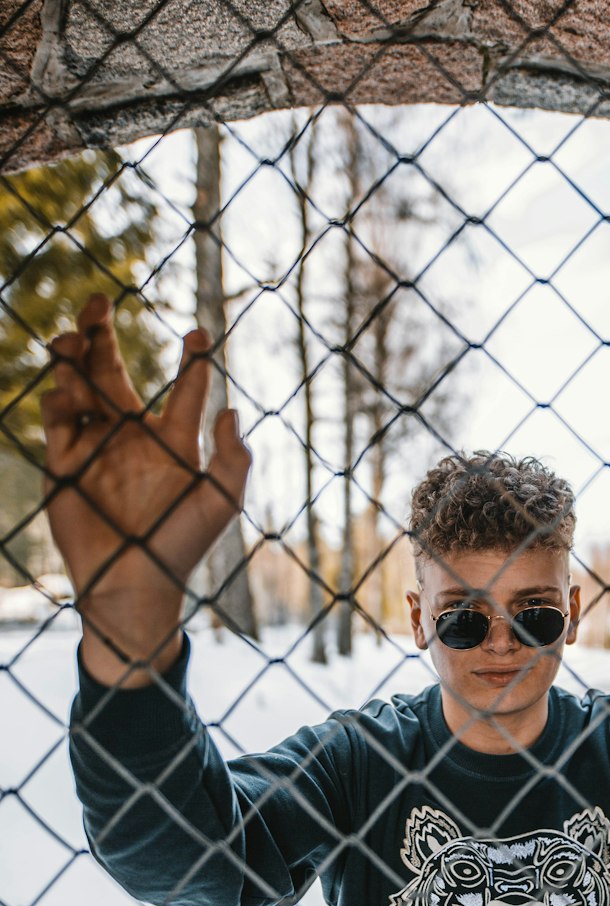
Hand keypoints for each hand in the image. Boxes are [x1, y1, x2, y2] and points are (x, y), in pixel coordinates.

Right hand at [42, 293, 251, 678]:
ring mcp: (96, 447)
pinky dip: (60, 401)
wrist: (134, 584)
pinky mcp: (65, 464)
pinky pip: (59, 421)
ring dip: (74, 357)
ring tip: (74, 335)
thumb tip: (231, 408)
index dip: (194, 360)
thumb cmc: (184, 546)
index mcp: (175, 441)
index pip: (187, 389)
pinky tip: (68, 393)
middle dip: (103, 336)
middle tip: (100, 301)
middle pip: (115, 372)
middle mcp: (133, 436)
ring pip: (80, 386)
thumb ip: (233, 458)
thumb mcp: (222, 503)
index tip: (199, 334)